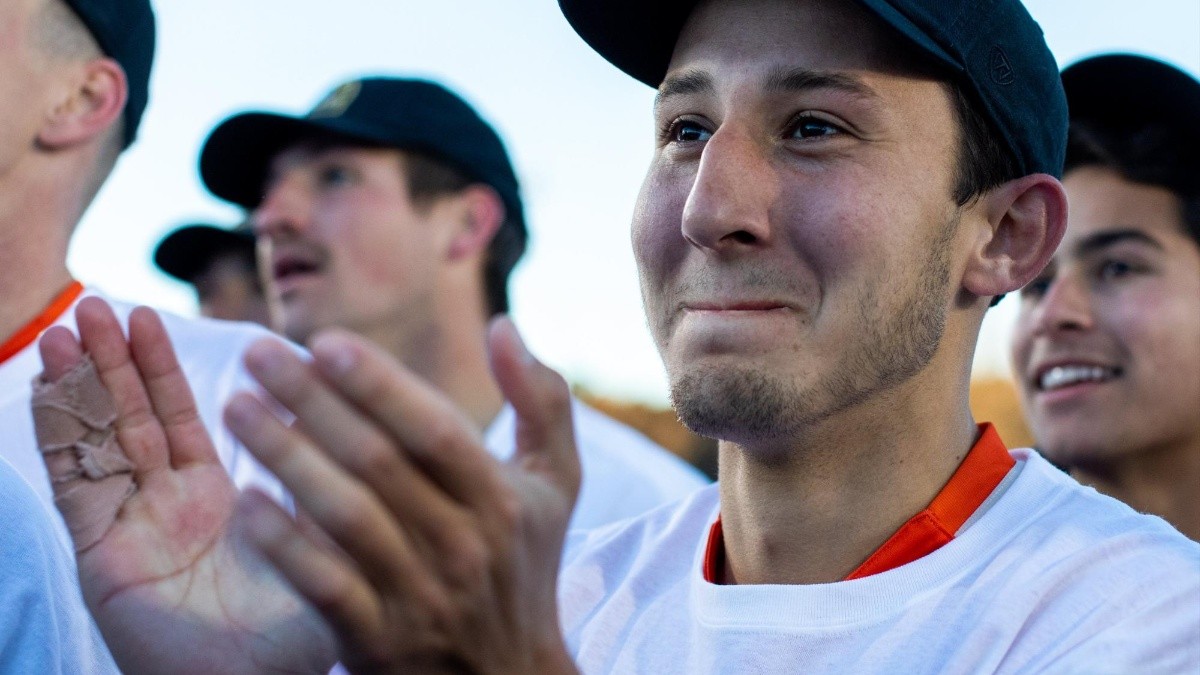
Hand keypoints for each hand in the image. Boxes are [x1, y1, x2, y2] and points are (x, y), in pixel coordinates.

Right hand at [35, 298, 335, 673]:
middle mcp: (165, 508)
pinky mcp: (103, 553)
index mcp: (213, 501)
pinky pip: (77, 482)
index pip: (182, 420)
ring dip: (85, 383)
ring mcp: (130, 528)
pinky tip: (46, 385)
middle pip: (133, 418)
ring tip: (71, 323)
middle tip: (102, 303)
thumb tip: (327, 416)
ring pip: (102, 440)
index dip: (163, 370)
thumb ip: (316, 486)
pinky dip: (60, 431)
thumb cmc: (295, 635)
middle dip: (117, 361)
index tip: (151, 316)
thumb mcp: (317, 545)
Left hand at [225, 317, 580, 673]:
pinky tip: (245, 500)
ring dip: (285, 457)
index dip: (378, 382)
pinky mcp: (378, 642)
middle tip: (257, 353)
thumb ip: (542, 399)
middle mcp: (464, 544)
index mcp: (501, 498)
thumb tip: (503, 325)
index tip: (324, 342)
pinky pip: (323, 585)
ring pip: (344, 515)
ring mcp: (420, 596)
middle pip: (378, 461)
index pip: (434, 428)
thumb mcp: (555, 481)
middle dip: (312, 401)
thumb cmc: (523, 561)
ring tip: (238, 408)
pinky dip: (284, 543)